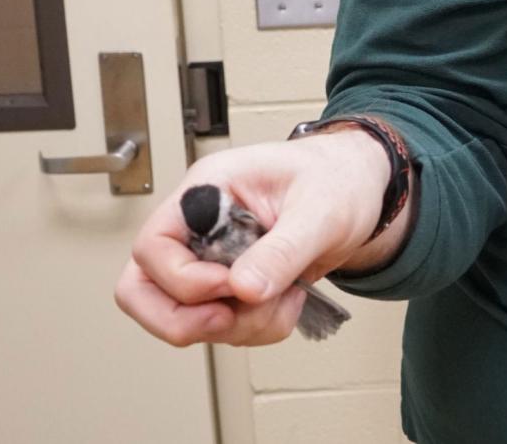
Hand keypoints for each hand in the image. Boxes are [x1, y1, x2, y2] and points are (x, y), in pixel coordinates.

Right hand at [115, 131, 395, 346]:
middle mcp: (199, 224)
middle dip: (186, 320)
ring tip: (285, 297)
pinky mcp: (230, 284)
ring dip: (237, 326)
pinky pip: (220, 327)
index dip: (182, 280)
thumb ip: (282, 249)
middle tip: (233, 317)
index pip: (152, 246)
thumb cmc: (339, 178)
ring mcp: (211, 257)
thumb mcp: (320, 208)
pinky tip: (288, 299)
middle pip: (143, 290)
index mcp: (209, 188)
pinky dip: (254, 329)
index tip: (231, 286)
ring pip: (184, 318)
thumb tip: (243, 291)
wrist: (364, 190)